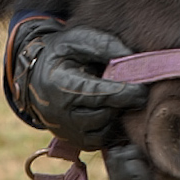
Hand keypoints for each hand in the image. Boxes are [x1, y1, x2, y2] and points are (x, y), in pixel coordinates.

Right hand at [8, 19, 148, 151]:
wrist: (36, 73)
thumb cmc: (61, 52)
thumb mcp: (79, 39)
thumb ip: (106, 46)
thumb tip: (133, 60)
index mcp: (60, 85)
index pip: (99, 95)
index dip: (125, 93)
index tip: (144, 89)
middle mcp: (59, 112)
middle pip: (104, 114)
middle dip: (122, 103)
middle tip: (134, 90)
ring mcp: (64, 129)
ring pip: (104, 129)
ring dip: (115, 115)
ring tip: (117, 97)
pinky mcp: (71, 140)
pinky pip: (99, 140)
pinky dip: (109, 126)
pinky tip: (109, 109)